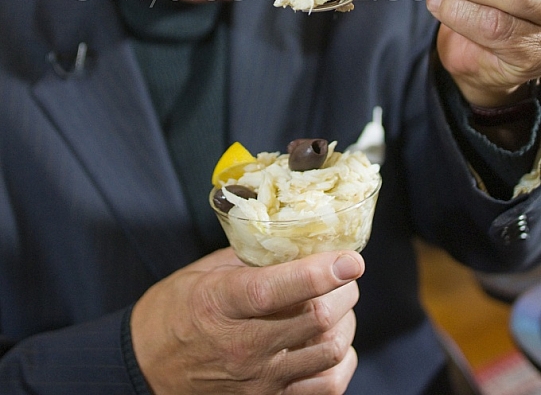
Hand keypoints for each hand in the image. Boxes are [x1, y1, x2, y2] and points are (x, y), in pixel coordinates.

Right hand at [130, 247, 362, 394]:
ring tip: (339, 304)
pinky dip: (341, 360)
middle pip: (316, 318)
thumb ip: (253, 257)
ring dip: (346, 322)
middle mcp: (242, 346)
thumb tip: (300, 240)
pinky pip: (327, 386)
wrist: (149, 366)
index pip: (276, 289)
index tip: (350, 258)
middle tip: (345, 273)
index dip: (320, 272)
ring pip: (329, 351)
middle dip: (344, 290)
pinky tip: (333, 341)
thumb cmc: (177, 310)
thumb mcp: (206, 271)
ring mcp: (259, 380)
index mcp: (221, 303)